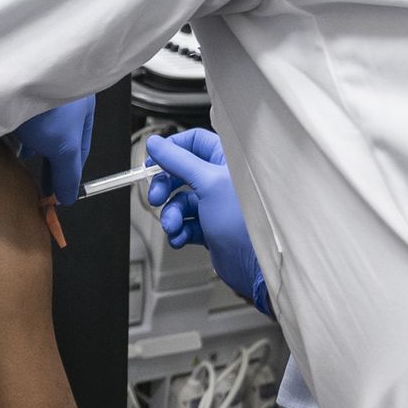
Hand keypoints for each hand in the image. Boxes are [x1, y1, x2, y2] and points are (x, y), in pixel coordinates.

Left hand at [14, 96, 94, 205]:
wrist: (16, 73)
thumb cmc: (48, 104)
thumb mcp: (64, 146)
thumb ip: (68, 173)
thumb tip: (68, 196)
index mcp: (84, 108)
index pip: (81, 147)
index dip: (71, 171)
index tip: (60, 192)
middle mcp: (66, 98)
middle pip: (60, 136)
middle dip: (50, 159)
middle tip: (40, 182)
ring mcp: (41, 92)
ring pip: (41, 124)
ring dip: (34, 142)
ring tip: (23, 156)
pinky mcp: (19, 90)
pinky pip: (21, 113)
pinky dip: (19, 127)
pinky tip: (11, 135)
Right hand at [145, 129, 271, 316]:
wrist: (255, 266)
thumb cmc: (244, 222)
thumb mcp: (208, 182)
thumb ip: (178, 160)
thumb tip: (155, 143)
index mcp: (227, 161)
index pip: (193, 142)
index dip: (171, 150)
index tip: (152, 162)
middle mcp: (221, 180)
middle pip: (180, 172)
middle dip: (164, 187)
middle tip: (156, 197)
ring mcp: (216, 205)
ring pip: (180, 201)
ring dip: (170, 214)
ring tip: (173, 227)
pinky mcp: (210, 227)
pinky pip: (185, 223)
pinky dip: (178, 231)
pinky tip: (180, 238)